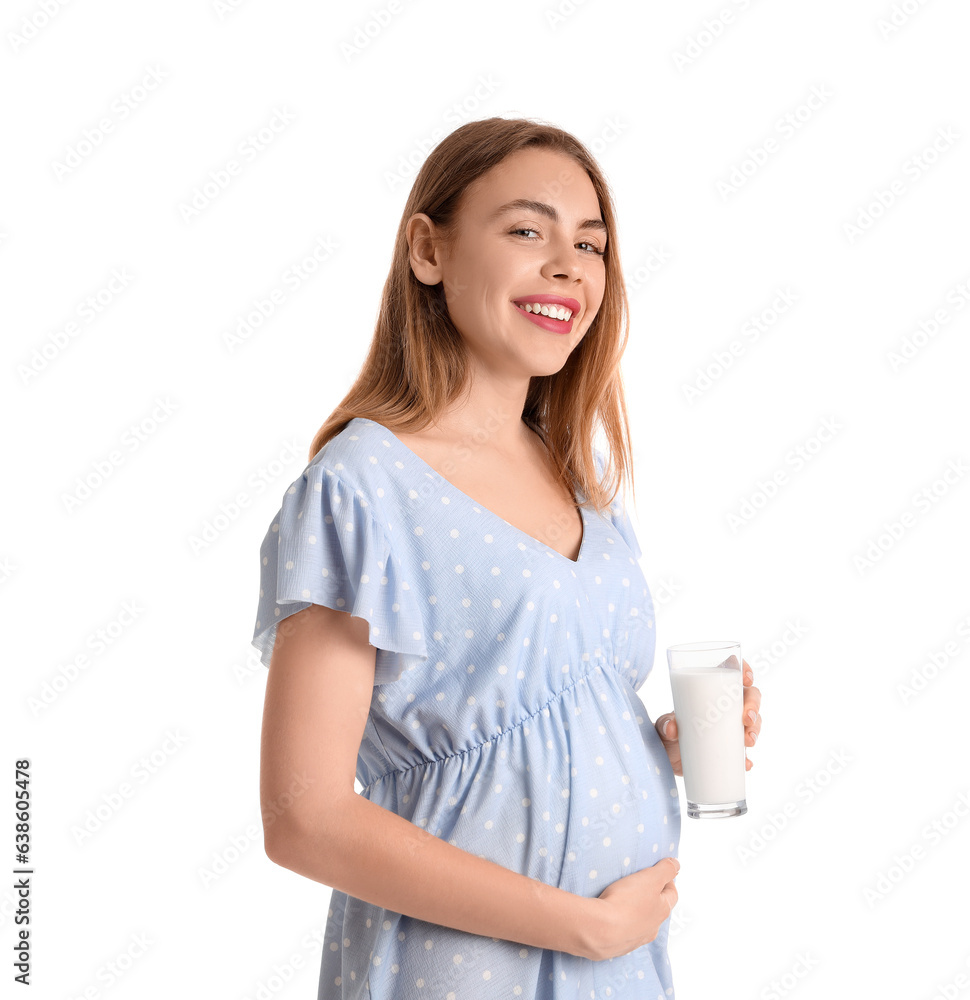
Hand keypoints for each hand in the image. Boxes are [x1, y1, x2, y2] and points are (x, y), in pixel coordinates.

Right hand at [580, 856, 680, 960]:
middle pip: (657, 910)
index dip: (667, 880)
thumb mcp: (650, 878)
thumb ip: (665, 870)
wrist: (600, 930)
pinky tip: (610, 917)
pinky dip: (620, 924)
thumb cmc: (626, 902)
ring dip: (635, 912)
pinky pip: (623, 933)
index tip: (658, 872)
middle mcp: (653, 928)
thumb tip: (676, 864)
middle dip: (651, 897)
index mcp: (662, 911)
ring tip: (622, 900)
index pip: (672, 894)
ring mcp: (636, 939)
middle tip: (639, 884)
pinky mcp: (618, 946)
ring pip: (641, 923)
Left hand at [655, 658, 761, 774]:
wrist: (667, 760)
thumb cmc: (667, 734)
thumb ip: (664, 724)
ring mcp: (730, 728)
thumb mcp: (663, 726)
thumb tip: (672, 728)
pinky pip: (745, 752)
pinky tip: (746, 764)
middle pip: (749, 697)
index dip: (745, 670)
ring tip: (748, 741)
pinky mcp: (731, 750)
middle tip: (746, 718)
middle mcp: (725, 708)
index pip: (732, 672)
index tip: (746, 678)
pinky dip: (747, 758)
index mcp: (710, 691)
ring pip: (753, 722)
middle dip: (754, 705)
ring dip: (755, 730)